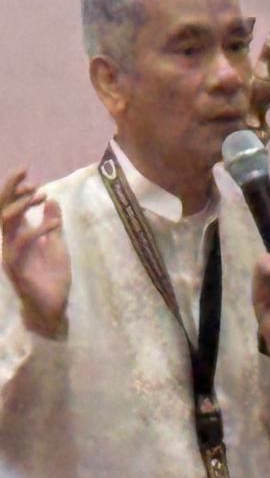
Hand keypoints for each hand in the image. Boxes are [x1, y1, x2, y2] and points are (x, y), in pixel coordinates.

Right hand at [1, 167, 69, 336]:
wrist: (53, 305)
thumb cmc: (52, 276)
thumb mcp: (57, 244)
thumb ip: (53, 223)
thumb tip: (52, 200)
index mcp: (18, 236)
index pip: (10, 208)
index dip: (16, 190)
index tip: (31, 175)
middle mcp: (10, 242)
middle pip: (2, 210)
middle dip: (10, 189)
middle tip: (24, 171)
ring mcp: (11, 254)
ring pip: (6, 224)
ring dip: (22, 206)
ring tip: (41, 193)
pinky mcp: (17, 267)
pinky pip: (22, 244)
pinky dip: (38, 229)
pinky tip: (54, 223)